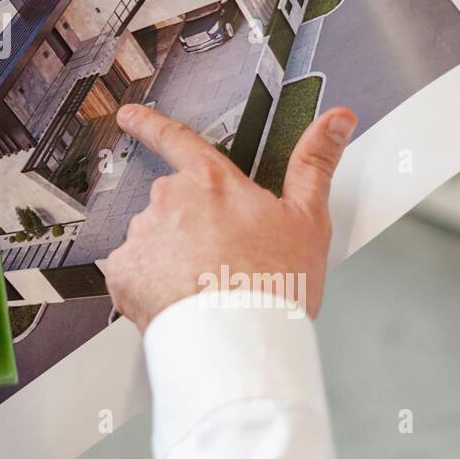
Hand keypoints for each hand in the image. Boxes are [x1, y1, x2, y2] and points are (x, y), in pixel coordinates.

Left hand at [104, 103, 355, 329]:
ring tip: (206, 286)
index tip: (130, 115)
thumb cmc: (275, 286)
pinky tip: (181, 299)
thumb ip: (315, 163)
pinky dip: (152, 284)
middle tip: (222, 260)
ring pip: (154, 239)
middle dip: (191, 227)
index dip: (149, 123)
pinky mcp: (124, 271)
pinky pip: (135, 271)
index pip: (175, 138)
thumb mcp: (309, 220)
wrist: (240, 342)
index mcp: (211, 181)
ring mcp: (143, 234)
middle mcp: (170, 199)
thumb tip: (335, 121)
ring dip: (173, 257)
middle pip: (174, 204)